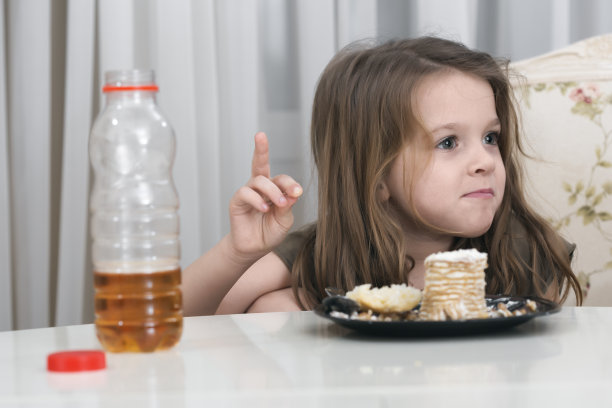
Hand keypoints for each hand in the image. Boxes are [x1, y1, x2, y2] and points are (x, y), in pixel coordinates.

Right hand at [227, 132, 302, 260]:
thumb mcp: (284, 220)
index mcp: (274, 189)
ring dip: (272, 191)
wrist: (255, 248)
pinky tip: (264, 209)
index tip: (298, 192)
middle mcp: (260, 187)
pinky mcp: (237, 201)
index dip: (291, 183)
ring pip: (258, 180)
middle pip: (259, 162)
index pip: (282, 179)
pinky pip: (245, 192)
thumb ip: (287, 206)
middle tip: (261, 135)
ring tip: (279, 204)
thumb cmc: (270, 232)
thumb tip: (292, 193)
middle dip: (260, 147)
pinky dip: (257, 199)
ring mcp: (248, 192)